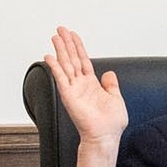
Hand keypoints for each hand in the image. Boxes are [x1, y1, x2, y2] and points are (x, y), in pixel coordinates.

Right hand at [45, 26, 126, 166]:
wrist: (105, 136)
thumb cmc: (111, 123)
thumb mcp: (116, 98)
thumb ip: (111, 85)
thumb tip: (109, 73)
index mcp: (92, 84)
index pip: (83, 60)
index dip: (78, 47)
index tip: (73, 35)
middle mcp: (81, 85)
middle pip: (72, 59)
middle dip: (66, 43)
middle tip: (60, 30)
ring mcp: (74, 90)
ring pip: (66, 65)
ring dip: (60, 50)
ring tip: (55, 36)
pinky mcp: (69, 96)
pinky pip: (60, 78)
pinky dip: (55, 67)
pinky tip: (49, 56)